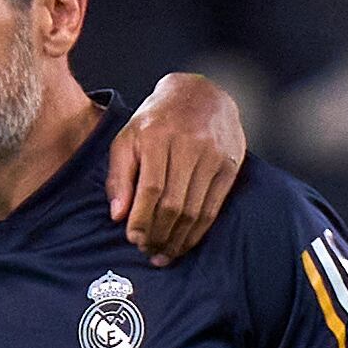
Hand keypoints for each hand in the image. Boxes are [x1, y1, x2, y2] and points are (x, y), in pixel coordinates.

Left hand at [106, 73, 245, 264]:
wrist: (200, 94)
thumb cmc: (157, 121)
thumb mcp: (127, 139)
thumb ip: (119, 176)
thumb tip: (117, 215)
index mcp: (157, 136)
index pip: (150, 189)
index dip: (141, 219)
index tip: (133, 239)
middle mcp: (188, 144)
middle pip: (173, 204)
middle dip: (158, 234)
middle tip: (147, 250)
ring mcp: (213, 155)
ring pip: (194, 210)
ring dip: (177, 239)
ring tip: (163, 253)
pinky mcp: (230, 165)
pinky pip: (213, 208)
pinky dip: (197, 232)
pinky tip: (184, 243)